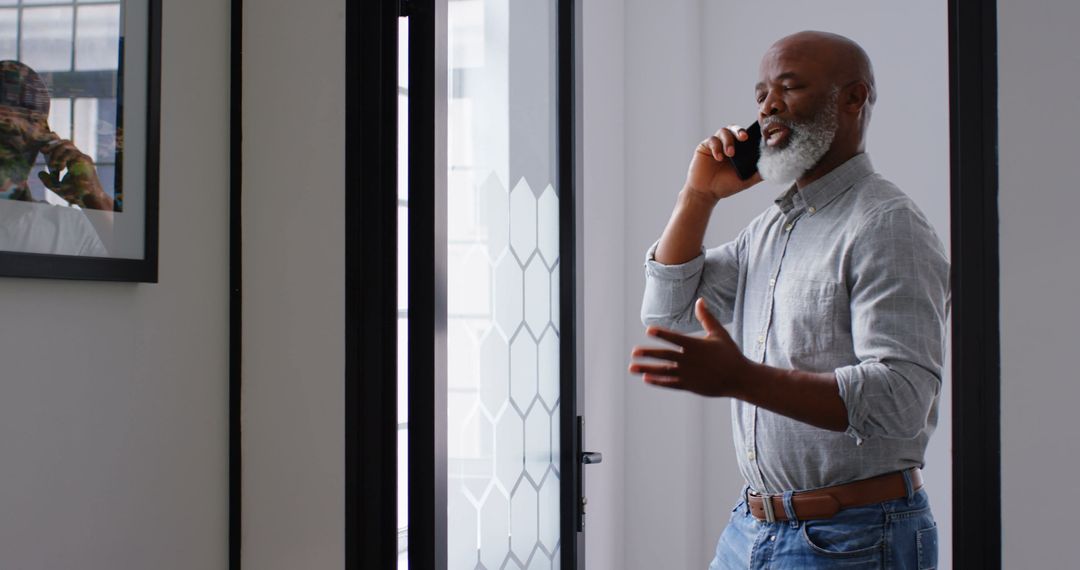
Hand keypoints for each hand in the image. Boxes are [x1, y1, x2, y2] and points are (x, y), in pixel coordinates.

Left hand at [37, 138, 111, 210]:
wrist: (89, 200)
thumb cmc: (76, 195)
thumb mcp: (57, 187)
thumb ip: (48, 181)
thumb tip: (40, 172)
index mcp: (74, 162)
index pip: (64, 147)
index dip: (52, 146)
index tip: (42, 151)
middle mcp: (79, 158)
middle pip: (65, 142)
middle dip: (52, 145)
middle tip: (43, 151)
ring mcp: (83, 158)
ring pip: (67, 145)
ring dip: (56, 153)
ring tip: (52, 165)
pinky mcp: (86, 161)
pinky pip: (71, 152)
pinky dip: (62, 158)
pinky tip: (59, 168)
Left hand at [628, 298, 752, 396]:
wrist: (740, 378)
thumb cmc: (730, 354)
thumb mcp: (719, 334)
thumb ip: (707, 318)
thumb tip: (700, 300)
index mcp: (696, 346)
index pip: (676, 338)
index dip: (662, 334)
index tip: (649, 330)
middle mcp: (690, 360)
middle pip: (666, 356)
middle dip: (649, 354)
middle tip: (634, 352)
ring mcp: (689, 374)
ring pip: (664, 371)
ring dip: (647, 369)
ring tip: (632, 367)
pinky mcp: (690, 385)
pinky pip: (670, 383)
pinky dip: (658, 381)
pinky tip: (646, 378)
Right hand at [685, 125, 762, 201]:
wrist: (706, 193)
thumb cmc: (726, 186)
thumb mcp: (747, 180)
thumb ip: (759, 173)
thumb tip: (774, 166)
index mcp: (739, 149)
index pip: (747, 135)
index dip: (753, 132)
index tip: (759, 134)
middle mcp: (728, 143)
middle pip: (735, 128)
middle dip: (740, 131)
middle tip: (744, 137)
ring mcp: (716, 144)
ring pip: (723, 131)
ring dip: (728, 141)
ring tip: (730, 154)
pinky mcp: (705, 146)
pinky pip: (712, 140)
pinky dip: (716, 147)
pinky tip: (719, 158)